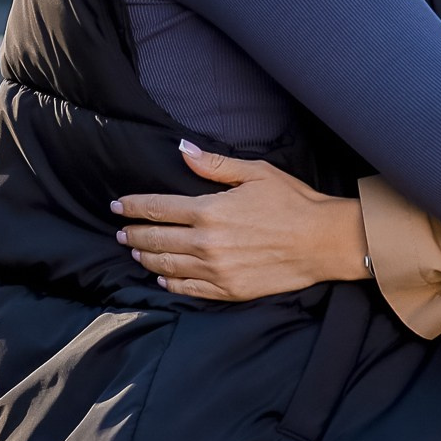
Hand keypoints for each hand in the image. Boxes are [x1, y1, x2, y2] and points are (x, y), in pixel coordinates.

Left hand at [113, 141, 370, 301]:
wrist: (323, 242)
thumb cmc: (293, 202)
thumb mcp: (256, 173)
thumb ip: (214, 165)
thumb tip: (182, 151)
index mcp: (209, 210)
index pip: (158, 208)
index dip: (133, 207)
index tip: (118, 206)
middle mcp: (206, 243)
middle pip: (156, 239)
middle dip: (134, 234)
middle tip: (121, 232)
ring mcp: (215, 270)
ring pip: (167, 266)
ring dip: (147, 258)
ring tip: (136, 252)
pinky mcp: (228, 290)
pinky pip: (189, 289)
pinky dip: (171, 283)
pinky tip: (163, 278)